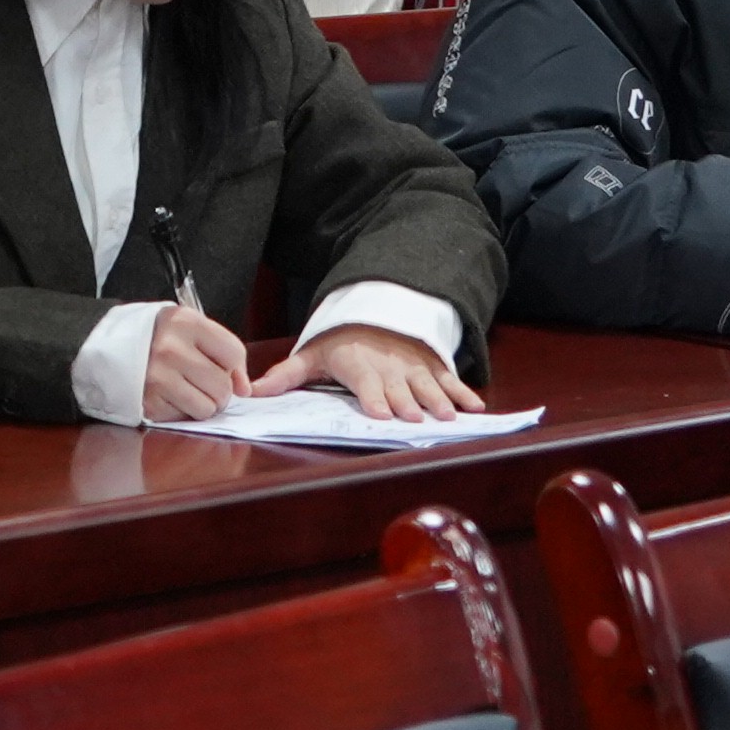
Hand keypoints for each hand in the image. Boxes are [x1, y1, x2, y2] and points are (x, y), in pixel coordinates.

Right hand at [132, 303, 253, 423]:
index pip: (234, 353)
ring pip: (208, 407)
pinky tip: (168, 396)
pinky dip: (182, 411)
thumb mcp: (188, 329)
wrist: (107, 348)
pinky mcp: (149, 402)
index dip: (234, 366)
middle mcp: (170, 348)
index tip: (221, 366)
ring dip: (202, 404)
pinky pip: (186, 418)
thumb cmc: (157, 338)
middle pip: (223, 386)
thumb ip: (222, 350)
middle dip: (219, 390)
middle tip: (201, 382)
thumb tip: (245, 388)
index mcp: (184, 322)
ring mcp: (157, 377)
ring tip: (186, 390)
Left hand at [251, 322, 479, 422]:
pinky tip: (476, 407)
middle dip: (408, 403)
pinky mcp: (432, 366)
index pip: (367, 384)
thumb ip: (287, 375)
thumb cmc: (339, 342)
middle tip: (416, 418)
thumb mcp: (312, 354)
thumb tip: (252, 392)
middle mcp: (389, 368)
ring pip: (428, 385)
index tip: (379, 413)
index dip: (373, 398)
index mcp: (359, 366)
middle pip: (400, 388)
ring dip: (438, 400)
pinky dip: (464, 392)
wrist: (374, 311)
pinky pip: (450, 379)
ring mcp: (413, 367)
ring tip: (449, 416)